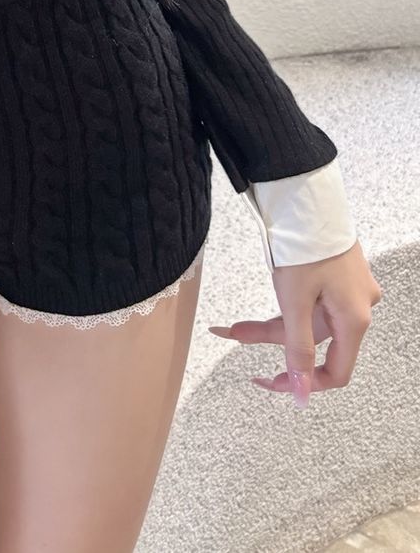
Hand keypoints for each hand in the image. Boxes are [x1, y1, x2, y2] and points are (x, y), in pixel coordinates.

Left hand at [206, 239, 382, 407]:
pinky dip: (287, 306)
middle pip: (316, 342)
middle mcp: (359, 307)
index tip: (270, 380)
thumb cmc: (304, 247)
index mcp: (355, 319)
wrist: (306, 196)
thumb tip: (301, 396)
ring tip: (233, 326)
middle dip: (274, 341)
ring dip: (274, 324)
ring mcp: (349, 289)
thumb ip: (298, 350)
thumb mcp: (295, 302)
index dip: (305, 382)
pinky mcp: (338, 274)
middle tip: (236, 338)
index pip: (337, 372)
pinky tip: (258, 308)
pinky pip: (312, 301)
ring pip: (310, 320)